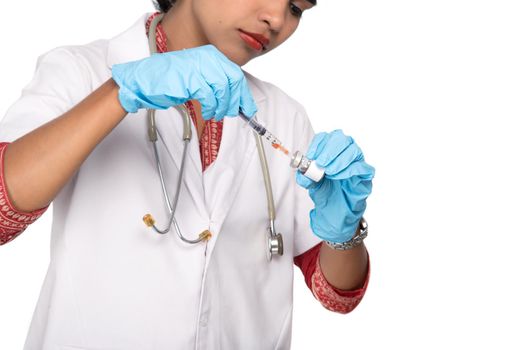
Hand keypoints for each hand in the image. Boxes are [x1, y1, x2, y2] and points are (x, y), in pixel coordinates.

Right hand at [111, 44, 256, 120]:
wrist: (143, 81)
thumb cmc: (169, 81)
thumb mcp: (197, 77)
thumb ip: (216, 83)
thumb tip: (236, 100)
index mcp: (211, 55)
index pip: (235, 75)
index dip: (244, 95)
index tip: (248, 109)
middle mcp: (206, 57)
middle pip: (233, 81)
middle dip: (235, 102)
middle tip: (230, 113)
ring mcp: (198, 67)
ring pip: (223, 90)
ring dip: (221, 107)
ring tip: (215, 114)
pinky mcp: (190, 79)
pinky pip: (210, 97)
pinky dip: (211, 108)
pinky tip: (207, 112)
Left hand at [296, 130, 374, 242]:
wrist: (335, 208)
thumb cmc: (325, 190)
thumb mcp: (310, 183)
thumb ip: (304, 176)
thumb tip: (302, 170)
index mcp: (330, 149)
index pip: (326, 137)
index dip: (318, 144)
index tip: (311, 156)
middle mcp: (345, 151)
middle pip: (341, 138)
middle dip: (329, 150)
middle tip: (321, 163)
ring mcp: (357, 160)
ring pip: (354, 150)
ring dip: (339, 160)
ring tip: (329, 172)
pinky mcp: (366, 173)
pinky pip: (362, 167)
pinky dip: (349, 170)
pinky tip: (338, 177)